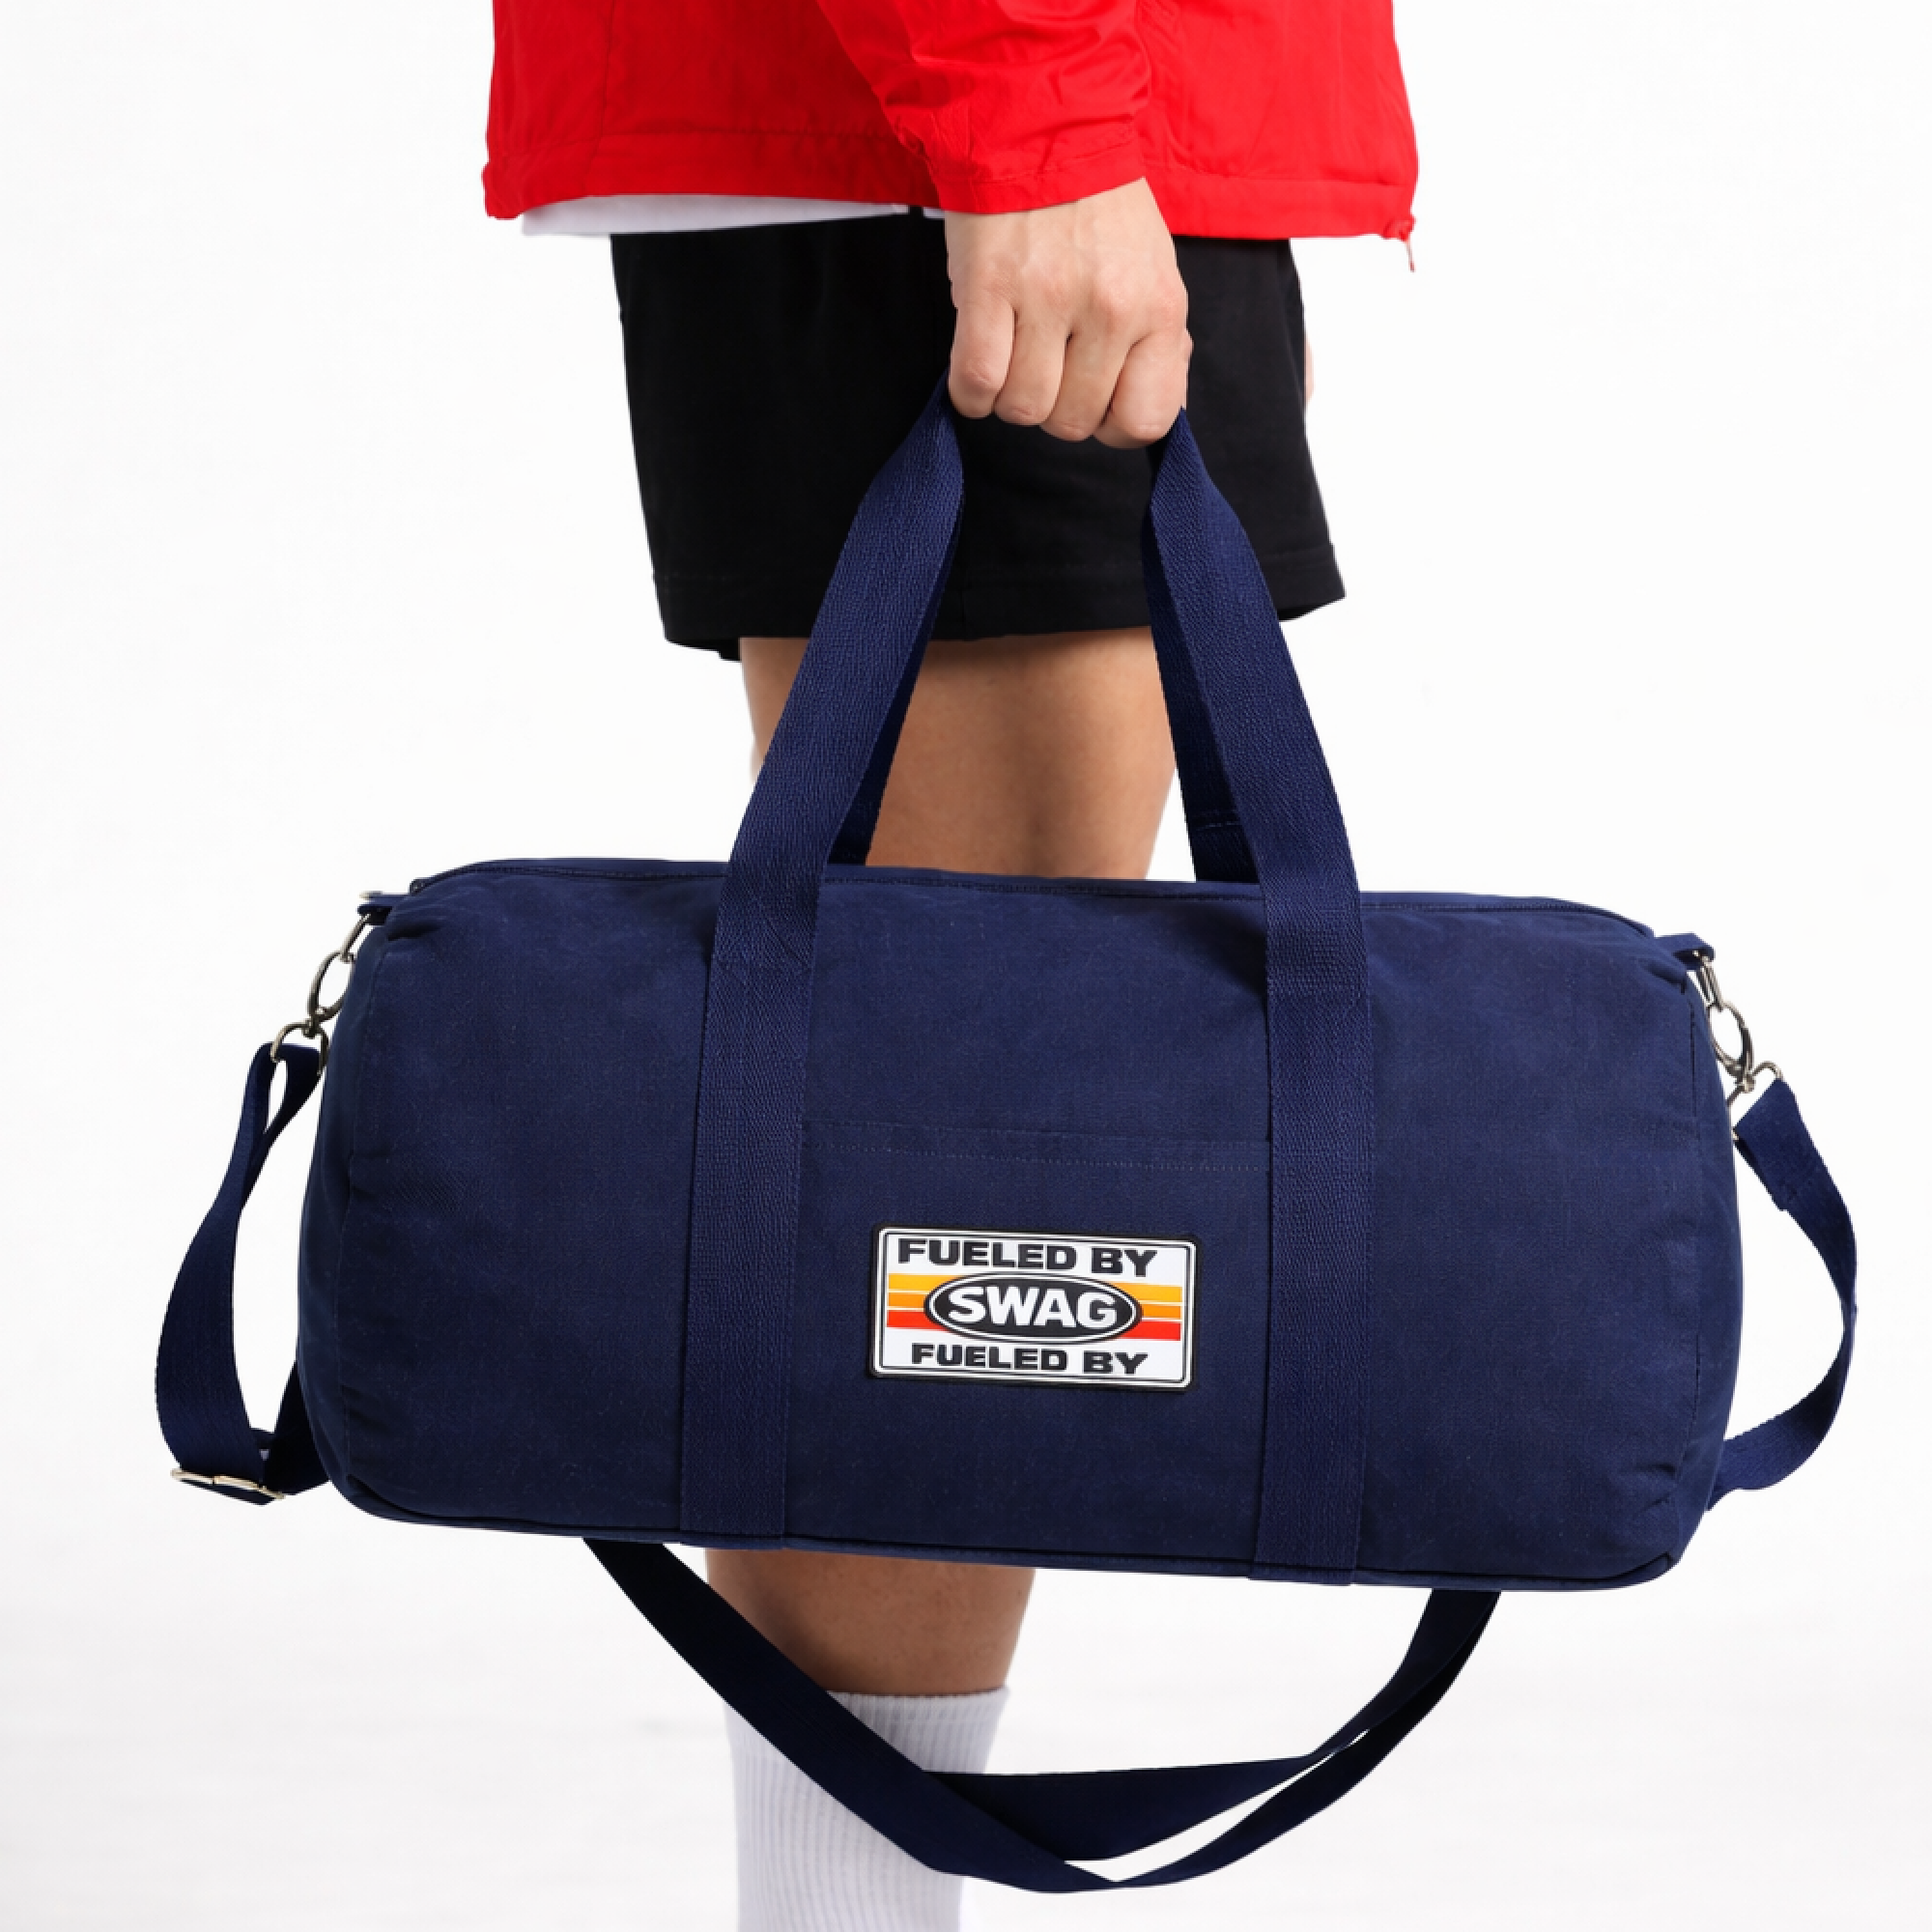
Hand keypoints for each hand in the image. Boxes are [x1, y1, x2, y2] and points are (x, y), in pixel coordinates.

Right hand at [944, 179, 1189, 447]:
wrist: (1040, 125)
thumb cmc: (1097, 208)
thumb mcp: (1153, 271)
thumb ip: (1156, 342)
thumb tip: (1153, 408)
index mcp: (1158, 307)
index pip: (1146, 422)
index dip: (1112, 425)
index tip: (1095, 398)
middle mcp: (1110, 307)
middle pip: (1074, 423)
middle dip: (1055, 406)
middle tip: (1046, 363)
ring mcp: (1047, 297)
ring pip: (1024, 409)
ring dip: (1010, 396)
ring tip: (1013, 354)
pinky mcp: (988, 287)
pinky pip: (976, 383)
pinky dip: (971, 391)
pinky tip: (980, 364)